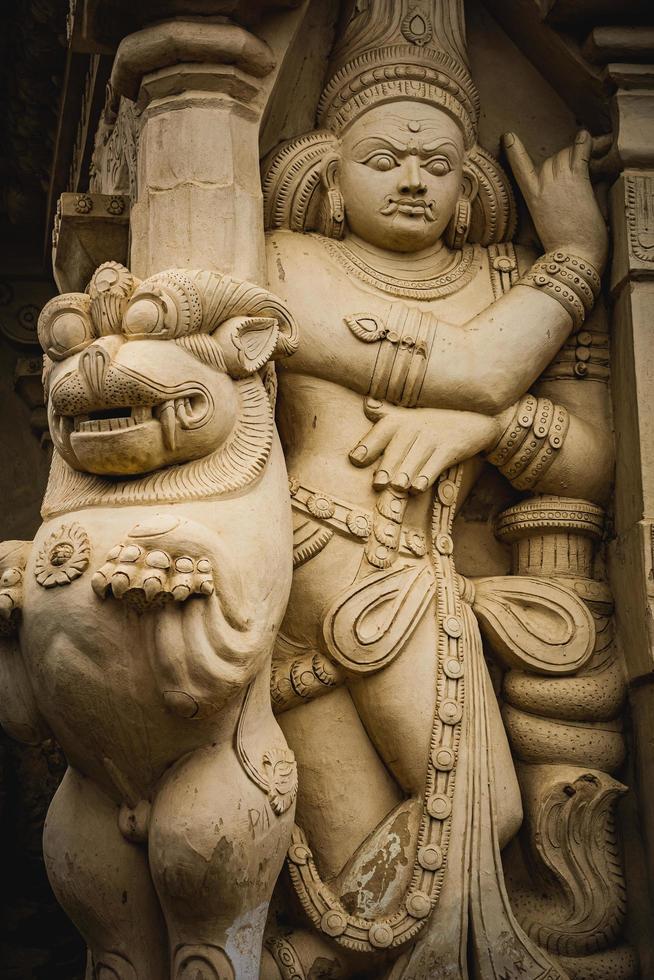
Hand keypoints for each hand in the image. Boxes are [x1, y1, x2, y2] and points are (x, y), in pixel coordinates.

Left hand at [348, 399, 506, 492]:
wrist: (474, 417)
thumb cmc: (434, 420)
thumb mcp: (410, 414)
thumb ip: (385, 413)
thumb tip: (366, 403)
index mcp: (400, 421)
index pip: (381, 432)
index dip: (368, 445)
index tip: (355, 459)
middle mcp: (414, 427)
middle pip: (397, 449)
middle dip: (387, 466)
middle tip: (378, 483)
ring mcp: (433, 437)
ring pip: (415, 458)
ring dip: (406, 474)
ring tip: (397, 487)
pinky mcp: (450, 448)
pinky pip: (436, 464)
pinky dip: (427, 476)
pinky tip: (418, 488)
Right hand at [503, 129, 607, 271]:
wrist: (574, 256)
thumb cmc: (563, 248)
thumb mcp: (546, 227)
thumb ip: (549, 208)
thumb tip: (562, 199)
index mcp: (532, 200)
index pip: (521, 169)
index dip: (515, 152)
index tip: (508, 136)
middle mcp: (543, 188)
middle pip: (550, 160)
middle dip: (562, 160)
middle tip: (574, 165)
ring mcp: (559, 183)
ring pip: (564, 155)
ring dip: (574, 154)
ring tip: (584, 151)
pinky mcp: (577, 182)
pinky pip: (580, 155)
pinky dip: (584, 143)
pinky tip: (586, 136)